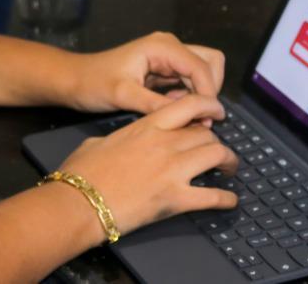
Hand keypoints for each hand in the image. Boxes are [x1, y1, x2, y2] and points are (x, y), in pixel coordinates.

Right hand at [58, 94, 238, 236]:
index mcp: (147, 126)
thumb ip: (116, 138)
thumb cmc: (81, 173)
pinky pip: (212, 196)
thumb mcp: (98, 142)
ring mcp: (172, 170)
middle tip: (218, 148)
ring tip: (230, 168)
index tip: (217, 110)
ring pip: (216, 155)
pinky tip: (230, 200)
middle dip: (216, 139)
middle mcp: (165, 143)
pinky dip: (225, 198)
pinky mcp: (175, 199)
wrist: (77, 203)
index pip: (190, 105)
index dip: (209, 105)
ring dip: (228, 161)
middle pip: (206, 132)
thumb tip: (115, 142)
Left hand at [64, 32, 225, 116]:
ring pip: (203, 71)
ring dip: (201, 94)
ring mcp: (167, 57)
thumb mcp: (123, 95)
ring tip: (188, 117)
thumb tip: (190, 116)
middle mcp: (169, 46)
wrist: (74, 80)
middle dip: (210, 89)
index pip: (201, 66)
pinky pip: (189, 80)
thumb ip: (156, 104)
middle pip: (210, 61)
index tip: (208, 120)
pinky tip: (175, 110)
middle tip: (202, 117)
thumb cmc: (93, 84)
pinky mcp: (164, 68)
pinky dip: (190, 96)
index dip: (208, 93)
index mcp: (162, 46)